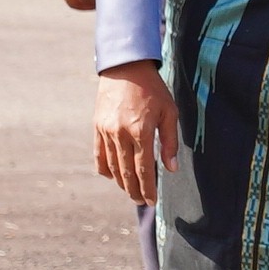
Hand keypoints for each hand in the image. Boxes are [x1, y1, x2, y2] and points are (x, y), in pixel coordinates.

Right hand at [94, 62, 176, 204]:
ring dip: (121, 183)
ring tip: (131, 192)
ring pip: (112, 166)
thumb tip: (171, 168)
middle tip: (142, 201)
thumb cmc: (153, 89)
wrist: (125, 68)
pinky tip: (112, 177)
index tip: (152, 201)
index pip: (144, 169)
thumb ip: (169, 141)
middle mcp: (121, 134)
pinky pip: (99, 155)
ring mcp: (106, 131)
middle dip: (135, 190)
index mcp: (141, 131)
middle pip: (127, 172)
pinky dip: (105, 169)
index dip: (148, 188)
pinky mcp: (97, 127)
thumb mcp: (169, 112)